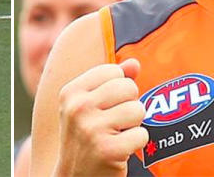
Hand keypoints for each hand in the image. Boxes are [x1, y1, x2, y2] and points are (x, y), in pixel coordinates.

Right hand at [55, 59, 147, 176]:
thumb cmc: (85, 138)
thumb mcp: (89, 107)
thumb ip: (111, 82)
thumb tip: (135, 63)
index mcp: (71, 92)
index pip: (114, 71)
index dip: (119, 89)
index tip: (106, 106)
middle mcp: (78, 108)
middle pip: (128, 88)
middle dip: (129, 105)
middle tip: (115, 123)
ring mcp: (92, 129)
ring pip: (138, 109)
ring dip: (134, 125)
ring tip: (117, 135)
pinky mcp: (108, 149)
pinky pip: (142, 134)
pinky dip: (137, 144)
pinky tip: (120, 150)